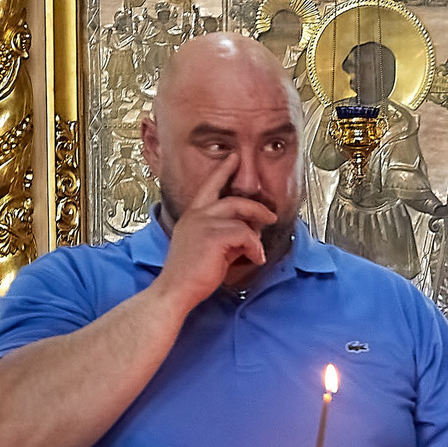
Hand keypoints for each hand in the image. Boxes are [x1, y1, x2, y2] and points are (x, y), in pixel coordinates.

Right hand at [153, 162, 274, 308]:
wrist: (176, 289)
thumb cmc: (191, 274)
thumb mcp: (208, 246)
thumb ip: (224, 233)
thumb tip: (247, 229)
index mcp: (192, 216)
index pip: (209, 186)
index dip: (223, 170)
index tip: (234, 157)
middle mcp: (196, 215)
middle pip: (233, 200)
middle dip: (256, 207)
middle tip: (271, 216)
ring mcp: (203, 223)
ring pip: (242, 219)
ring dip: (255, 236)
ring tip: (258, 251)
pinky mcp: (213, 236)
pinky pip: (246, 235)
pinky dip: (255, 248)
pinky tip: (254, 259)